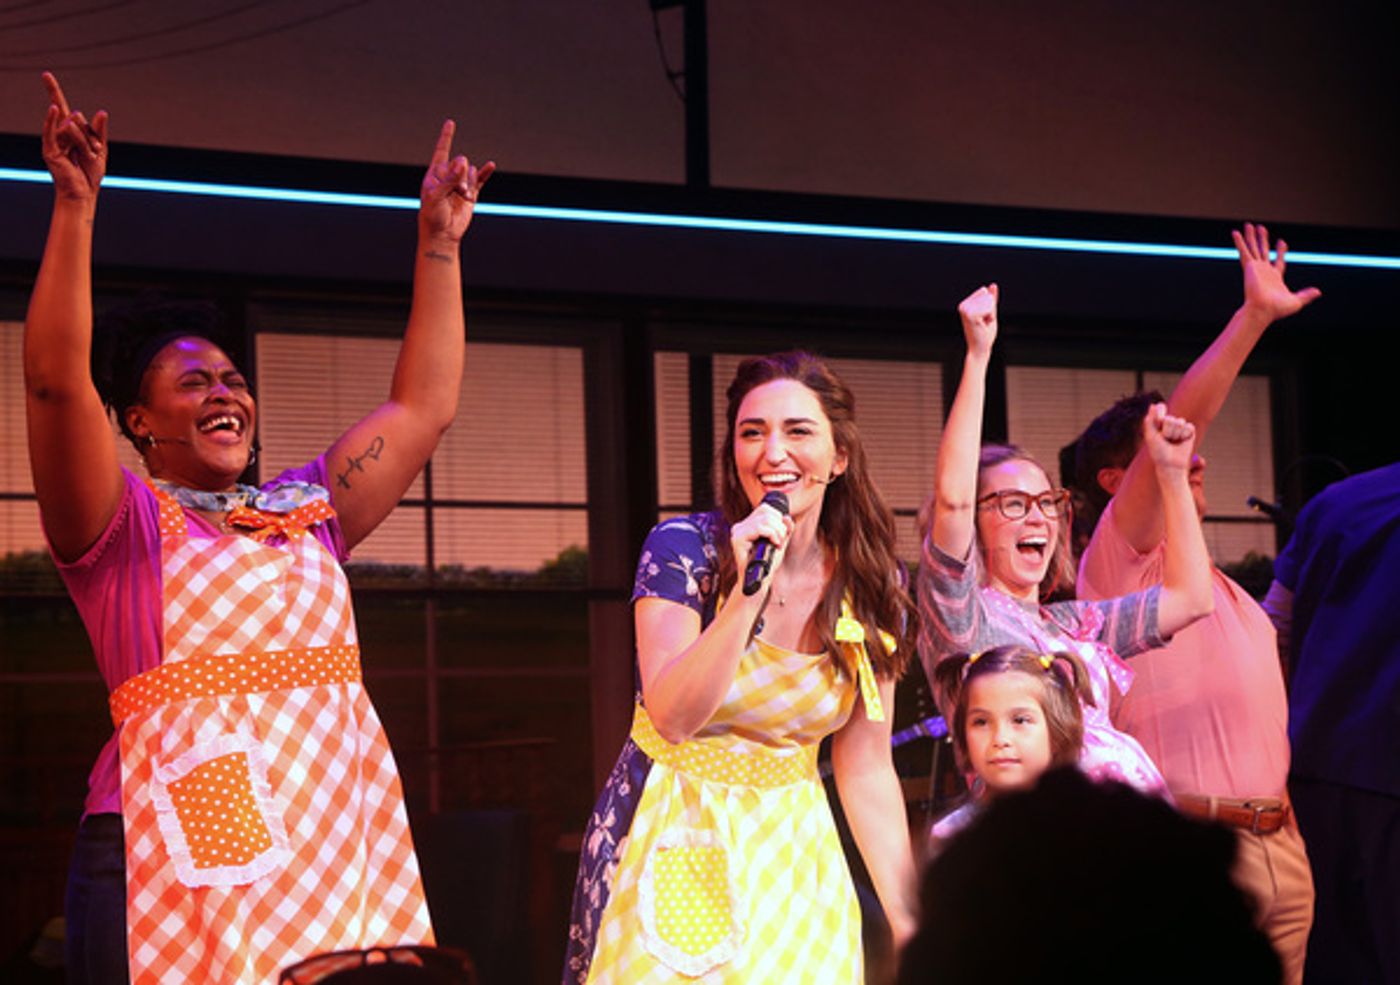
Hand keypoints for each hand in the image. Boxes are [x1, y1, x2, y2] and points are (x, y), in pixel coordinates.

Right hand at [40, 72, 106, 204]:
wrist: (84, 192)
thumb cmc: (91, 174)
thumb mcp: (101, 150)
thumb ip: (99, 131)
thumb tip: (101, 112)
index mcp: (71, 132)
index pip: (63, 106)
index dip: (53, 90)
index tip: (45, 74)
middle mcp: (60, 133)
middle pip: (77, 119)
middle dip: (91, 135)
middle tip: (95, 152)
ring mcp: (53, 141)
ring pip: (72, 127)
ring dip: (87, 144)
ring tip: (88, 157)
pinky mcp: (49, 149)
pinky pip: (51, 131)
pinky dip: (52, 119)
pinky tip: (54, 109)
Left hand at [419, 119, 494, 244]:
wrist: (443, 234)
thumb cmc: (432, 215)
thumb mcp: (436, 195)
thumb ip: (450, 178)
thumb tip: (463, 160)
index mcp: (435, 174)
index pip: (441, 151)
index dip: (446, 137)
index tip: (451, 123)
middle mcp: (449, 176)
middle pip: (461, 162)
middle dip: (461, 175)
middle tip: (457, 190)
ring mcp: (461, 184)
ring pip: (471, 171)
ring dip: (469, 183)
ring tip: (462, 196)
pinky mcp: (471, 193)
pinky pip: (481, 179)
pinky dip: (486, 172)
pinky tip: (491, 165)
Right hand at [729, 497, 793, 578]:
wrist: (758, 581)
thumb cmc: (767, 563)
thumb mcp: (779, 543)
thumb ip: (785, 530)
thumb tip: (787, 517)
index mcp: (748, 524)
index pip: (765, 509)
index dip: (778, 518)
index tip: (782, 534)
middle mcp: (740, 526)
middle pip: (766, 512)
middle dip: (780, 526)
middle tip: (781, 541)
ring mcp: (737, 532)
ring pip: (764, 519)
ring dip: (777, 531)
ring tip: (778, 543)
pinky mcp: (737, 539)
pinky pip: (759, 528)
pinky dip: (771, 534)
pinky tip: (774, 544)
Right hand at [957, 283, 998, 357]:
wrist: (980, 349)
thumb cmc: (985, 334)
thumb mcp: (990, 312)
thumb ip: (991, 299)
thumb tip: (992, 285)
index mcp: (964, 304)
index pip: (985, 292)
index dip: (989, 307)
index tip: (983, 319)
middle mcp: (962, 305)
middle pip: (987, 296)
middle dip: (991, 310)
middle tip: (983, 323)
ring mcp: (965, 309)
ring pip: (988, 301)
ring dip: (991, 314)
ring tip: (983, 324)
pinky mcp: (970, 314)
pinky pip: (989, 307)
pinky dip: (991, 316)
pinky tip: (983, 325)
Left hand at [1141, 403, 1195, 474]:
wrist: (1170, 464)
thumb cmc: (1158, 451)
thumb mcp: (1150, 436)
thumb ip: (1150, 420)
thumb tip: (1153, 405)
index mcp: (1158, 421)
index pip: (1160, 408)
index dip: (1160, 414)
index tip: (1159, 423)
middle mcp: (1170, 422)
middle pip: (1170, 418)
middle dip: (1166, 431)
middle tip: (1165, 439)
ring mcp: (1180, 426)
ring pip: (1180, 422)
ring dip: (1175, 434)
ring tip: (1173, 441)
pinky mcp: (1190, 431)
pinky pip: (1189, 426)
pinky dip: (1184, 435)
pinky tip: (1182, 441)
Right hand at [1234, 222, 1320, 322]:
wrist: (1263, 310)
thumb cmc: (1277, 309)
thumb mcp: (1297, 301)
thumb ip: (1306, 295)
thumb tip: (1318, 292)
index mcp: (1274, 278)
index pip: (1278, 261)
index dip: (1280, 252)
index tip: (1282, 242)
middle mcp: (1263, 271)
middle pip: (1263, 251)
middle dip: (1262, 240)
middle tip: (1261, 228)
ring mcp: (1255, 268)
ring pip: (1253, 248)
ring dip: (1251, 237)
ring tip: (1249, 225)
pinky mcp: (1249, 267)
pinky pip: (1244, 251)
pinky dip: (1239, 242)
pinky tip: (1236, 233)